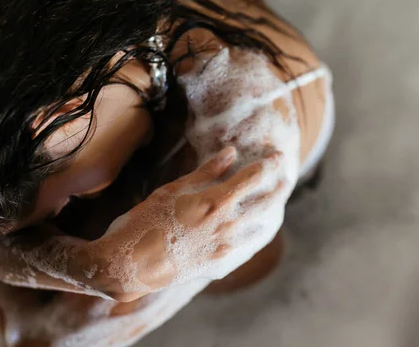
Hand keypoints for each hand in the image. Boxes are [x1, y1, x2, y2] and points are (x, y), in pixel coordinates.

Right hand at [93, 146, 286, 300]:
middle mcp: (225, 225)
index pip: (253, 177)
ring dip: (274, 211)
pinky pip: (250, 248)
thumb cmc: (145, 221)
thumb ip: (205, 171)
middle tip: (288, 178)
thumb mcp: (172, 189)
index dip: (269, 164)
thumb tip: (231, 151)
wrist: (130, 265)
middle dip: (280, 188)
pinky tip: (263, 229)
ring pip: (263, 227)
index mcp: (213, 201)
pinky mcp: (220, 265)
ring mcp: (225, 248)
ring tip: (279, 201)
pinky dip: (261, 235)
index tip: (277, 156)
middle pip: (266, 202)